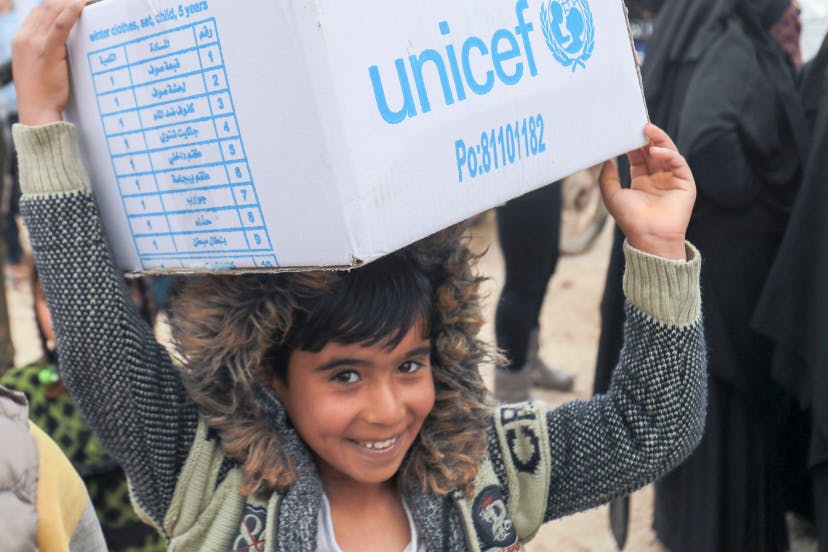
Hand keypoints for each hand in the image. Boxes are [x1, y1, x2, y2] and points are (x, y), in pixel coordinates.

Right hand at [12, 0, 85, 125]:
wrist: (37, 110)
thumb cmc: (41, 92)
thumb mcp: (37, 66)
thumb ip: (45, 51)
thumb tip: (62, 44)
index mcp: (20, 39)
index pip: (39, 11)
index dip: (57, 3)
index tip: (73, 2)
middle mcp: (24, 37)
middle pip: (46, 7)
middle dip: (65, 0)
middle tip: (84, 0)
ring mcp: (34, 43)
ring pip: (53, 11)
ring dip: (71, 2)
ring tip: (88, 0)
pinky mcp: (47, 51)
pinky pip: (61, 25)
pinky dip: (72, 11)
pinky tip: (82, 4)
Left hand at [599, 124, 695, 259]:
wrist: (649, 236)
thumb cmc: (631, 219)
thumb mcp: (612, 195)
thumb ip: (607, 177)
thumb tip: (606, 159)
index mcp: (642, 180)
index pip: (639, 156)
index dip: (633, 143)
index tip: (625, 131)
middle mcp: (658, 178)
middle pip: (653, 151)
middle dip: (646, 138)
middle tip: (637, 124)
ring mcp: (672, 179)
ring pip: (667, 153)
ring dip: (658, 140)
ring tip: (648, 129)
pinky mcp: (685, 183)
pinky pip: (678, 163)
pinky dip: (668, 154)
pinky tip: (657, 151)